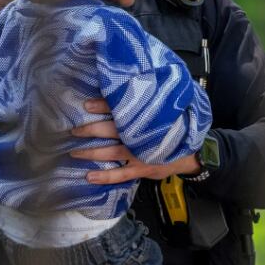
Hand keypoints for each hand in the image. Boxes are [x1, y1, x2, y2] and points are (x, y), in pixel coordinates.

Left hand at [70, 100, 200, 183]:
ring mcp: (140, 153)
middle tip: (73, 130)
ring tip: (74, 152)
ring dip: (91, 152)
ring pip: (111, 152)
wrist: (191, 151)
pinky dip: (105, 176)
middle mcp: (140, 134)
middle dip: (89, 129)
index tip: (85, 104)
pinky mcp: (142, 168)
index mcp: (144, 117)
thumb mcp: (161, 112)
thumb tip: (123, 88)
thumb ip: (144, 103)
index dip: (102, 105)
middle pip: (110, 129)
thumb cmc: (171, 128)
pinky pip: (121, 174)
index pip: (120, 107)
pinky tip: (89, 175)